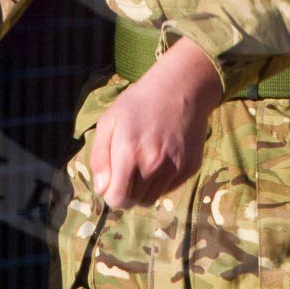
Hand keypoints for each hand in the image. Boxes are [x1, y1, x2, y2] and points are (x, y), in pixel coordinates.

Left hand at [90, 36, 223, 208]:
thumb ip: (99, 158)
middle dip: (127, 192)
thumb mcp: (109, 121)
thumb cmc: (139, 102)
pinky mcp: (190, 167)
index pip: (117, 199)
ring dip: (143, 189)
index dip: (110, 194)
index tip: (112, 182)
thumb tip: (102, 189)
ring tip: (143, 163)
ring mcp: (174, 167)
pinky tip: (161, 157)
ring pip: (152, 198)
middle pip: (134, 202)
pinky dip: (162, 180)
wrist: (182, 86)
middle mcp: (153, 165)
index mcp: (129, 154)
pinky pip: (170, 188)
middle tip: (127, 171)